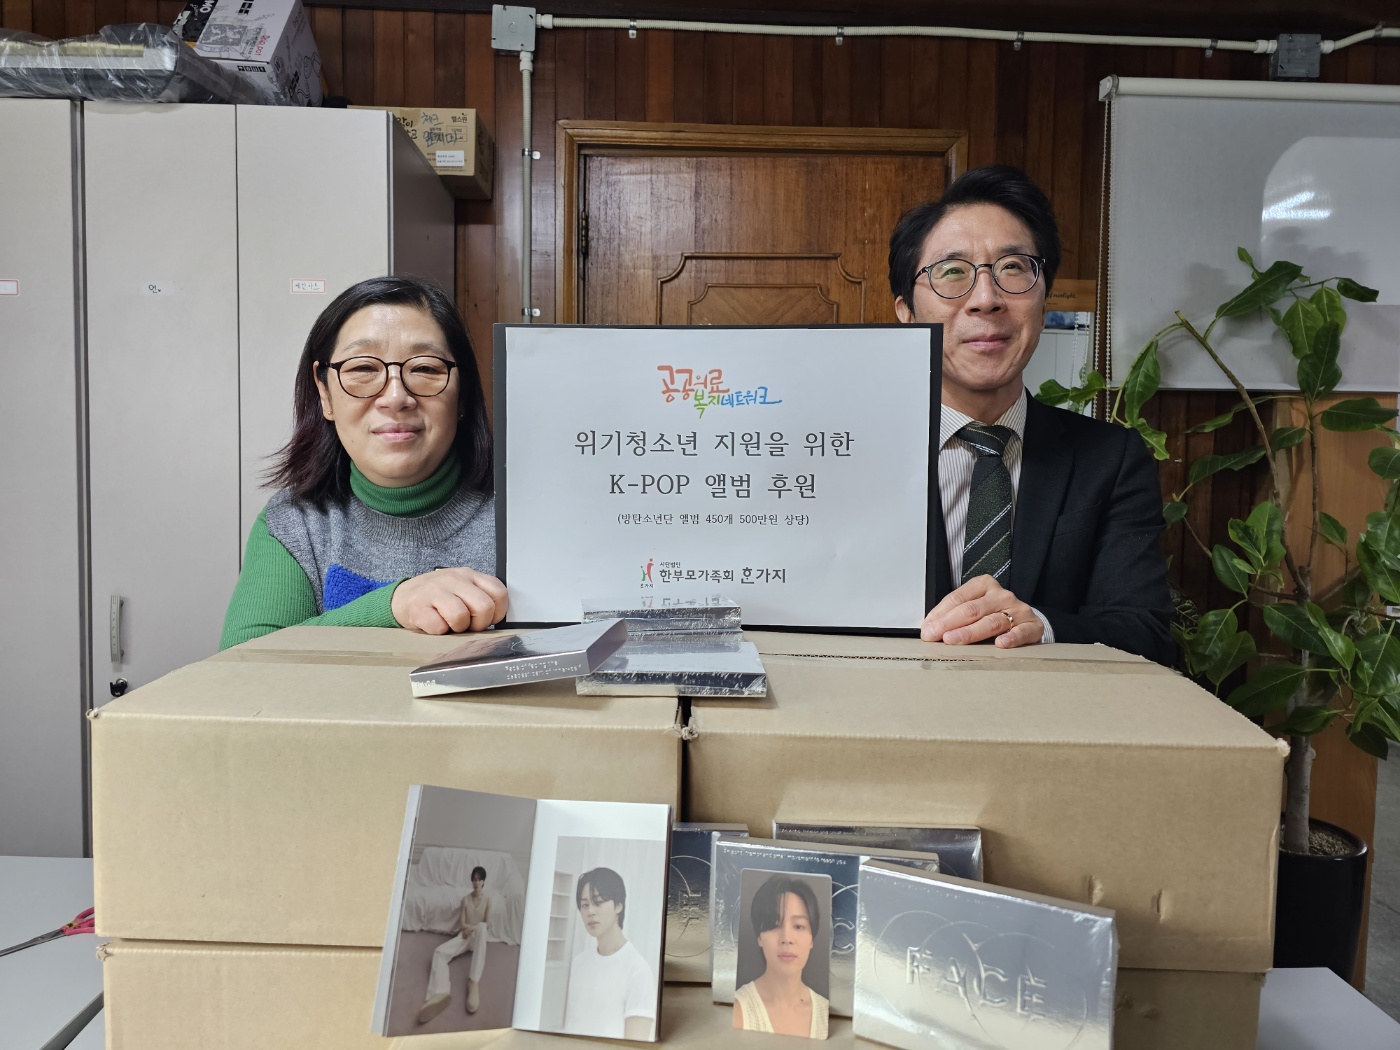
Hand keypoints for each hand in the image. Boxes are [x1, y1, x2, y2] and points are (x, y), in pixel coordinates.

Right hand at [390, 567, 507, 633]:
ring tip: (450, 624)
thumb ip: (480, 597)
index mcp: (469, 575)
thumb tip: (496, 619)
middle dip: (479, 624)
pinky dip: (439, 631)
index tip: (487, 619)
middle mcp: (454, 579)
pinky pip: (439, 627)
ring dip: (458, 628)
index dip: (497, 612)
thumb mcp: (462, 588)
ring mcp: (435, 591)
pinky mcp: (418, 606)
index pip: (499, 593)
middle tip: (469, 625)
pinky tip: (435, 624)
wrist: (403, 597)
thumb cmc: (438, 597)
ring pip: (461, 616)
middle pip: (484, 607)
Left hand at [920, 575, 1043, 648]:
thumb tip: (929, 629)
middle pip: (971, 610)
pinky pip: (1021, 632)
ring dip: (970, 632)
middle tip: (934, 636)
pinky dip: (1011, 638)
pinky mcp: (1032, 626)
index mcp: (983, 585)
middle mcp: (1001, 595)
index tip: (927, 629)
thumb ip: (953, 615)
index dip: (940, 615)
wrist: (1027, 621)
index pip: (957, 599)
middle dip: (949, 624)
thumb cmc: (994, 615)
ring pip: (991, 621)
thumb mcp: (973, 607)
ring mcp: (1017, 610)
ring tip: (953, 640)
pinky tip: (999, 644)